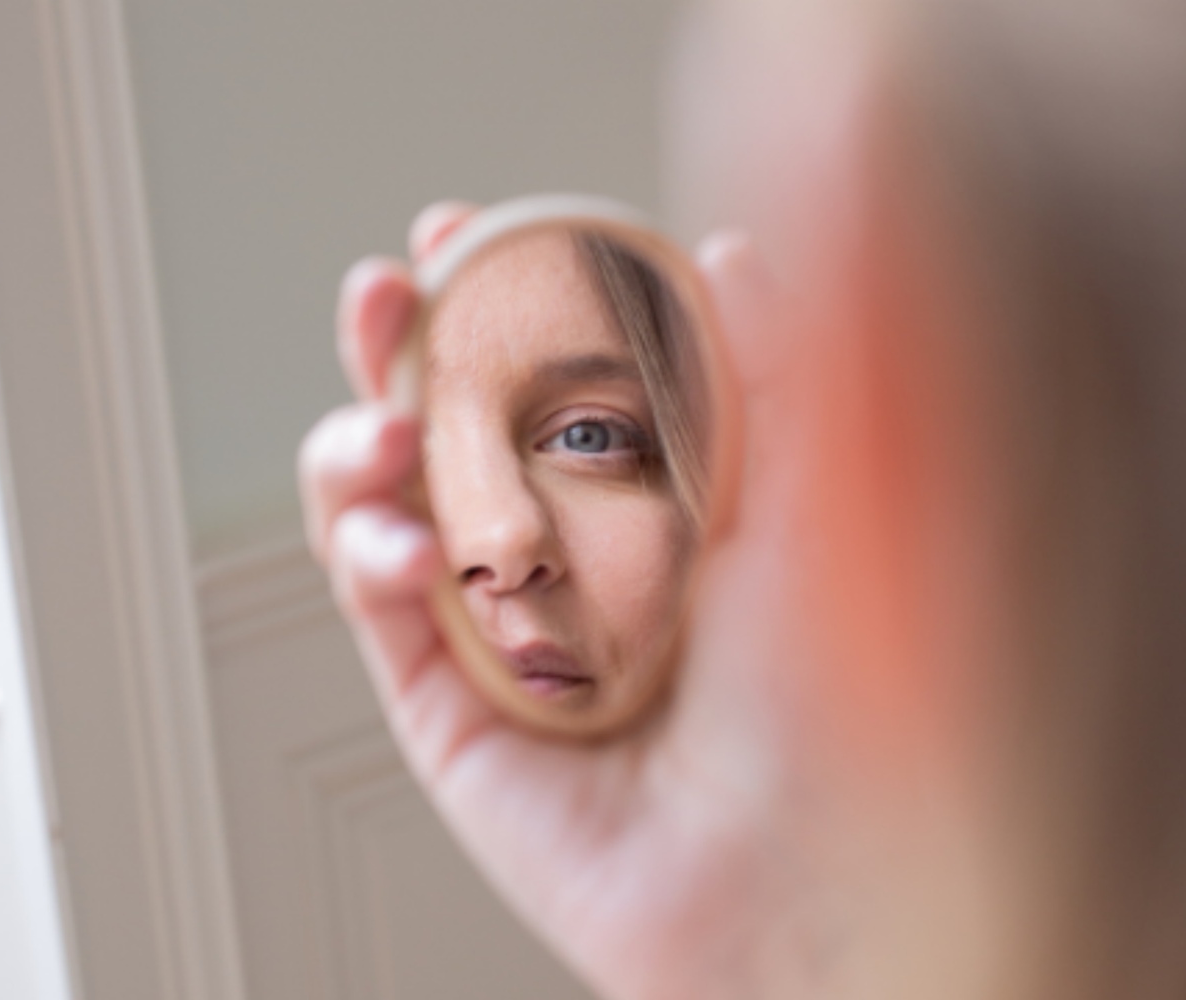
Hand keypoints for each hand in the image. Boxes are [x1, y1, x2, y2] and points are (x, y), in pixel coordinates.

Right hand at [299, 202, 848, 999]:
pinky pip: (381, 614)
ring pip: (385, 507)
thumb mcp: (811, 505)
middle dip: (399, 347)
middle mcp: (564, 557)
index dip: (493, 299)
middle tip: (387, 295)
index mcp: (641, 499)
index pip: (540, 374)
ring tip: (385, 434)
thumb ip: (772, 372)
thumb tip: (734, 257)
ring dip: (359, 446)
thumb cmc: (826, 702)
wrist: (796, 869)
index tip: (469, 233)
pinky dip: (370, 557)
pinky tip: (401, 540)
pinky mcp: (451, 710)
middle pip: (446, 426)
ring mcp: (500, 630)